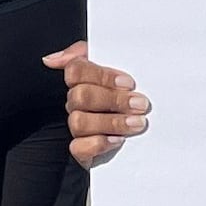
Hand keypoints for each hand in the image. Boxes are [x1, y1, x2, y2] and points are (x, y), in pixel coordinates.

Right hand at [49, 43, 150, 166]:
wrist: (152, 140)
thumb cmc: (131, 102)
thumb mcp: (123, 72)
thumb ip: (98, 54)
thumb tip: (54, 58)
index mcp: (84, 82)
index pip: (76, 70)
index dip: (102, 76)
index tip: (129, 83)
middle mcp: (77, 103)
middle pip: (80, 95)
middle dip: (113, 100)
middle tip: (140, 104)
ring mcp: (78, 128)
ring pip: (79, 121)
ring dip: (111, 122)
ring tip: (138, 123)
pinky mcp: (81, 151)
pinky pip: (78, 147)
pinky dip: (100, 143)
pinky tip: (119, 140)